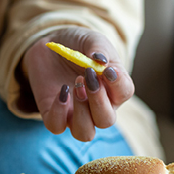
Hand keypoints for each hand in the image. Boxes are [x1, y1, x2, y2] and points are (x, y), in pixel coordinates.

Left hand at [22, 27, 134, 141]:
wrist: (49, 46)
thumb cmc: (77, 45)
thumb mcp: (91, 40)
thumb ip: (99, 48)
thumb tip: (101, 62)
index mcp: (113, 88)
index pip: (125, 93)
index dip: (118, 83)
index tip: (107, 69)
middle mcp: (97, 107)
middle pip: (106, 120)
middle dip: (98, 100)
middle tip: (88, 76)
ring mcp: (74, 113)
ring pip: (85, 133)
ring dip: (81, 112)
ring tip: (75, 85)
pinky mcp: (53, 113)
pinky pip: (57, 126)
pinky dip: (58, 112)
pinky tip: (62, 91)